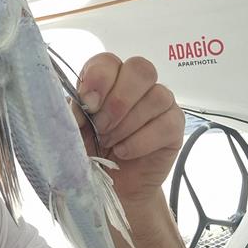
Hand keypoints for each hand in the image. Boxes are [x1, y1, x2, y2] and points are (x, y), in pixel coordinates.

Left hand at [72, 53, 184, 202]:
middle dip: (118, 100)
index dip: (100, 79)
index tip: (88, 104)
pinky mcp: (174, 126)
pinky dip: (142, 140)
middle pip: (140, 69)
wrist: (110, 186)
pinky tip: (125, 151)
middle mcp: (136, 85)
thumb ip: (74, 111)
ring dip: (128, 124)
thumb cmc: (90, 152)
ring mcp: (160, 103)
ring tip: (111, 143)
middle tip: (102, 127)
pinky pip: (166, 123)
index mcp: (108, 79)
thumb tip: (83, 102)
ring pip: (156, 96)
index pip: (109, 61)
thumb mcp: (73, 131)